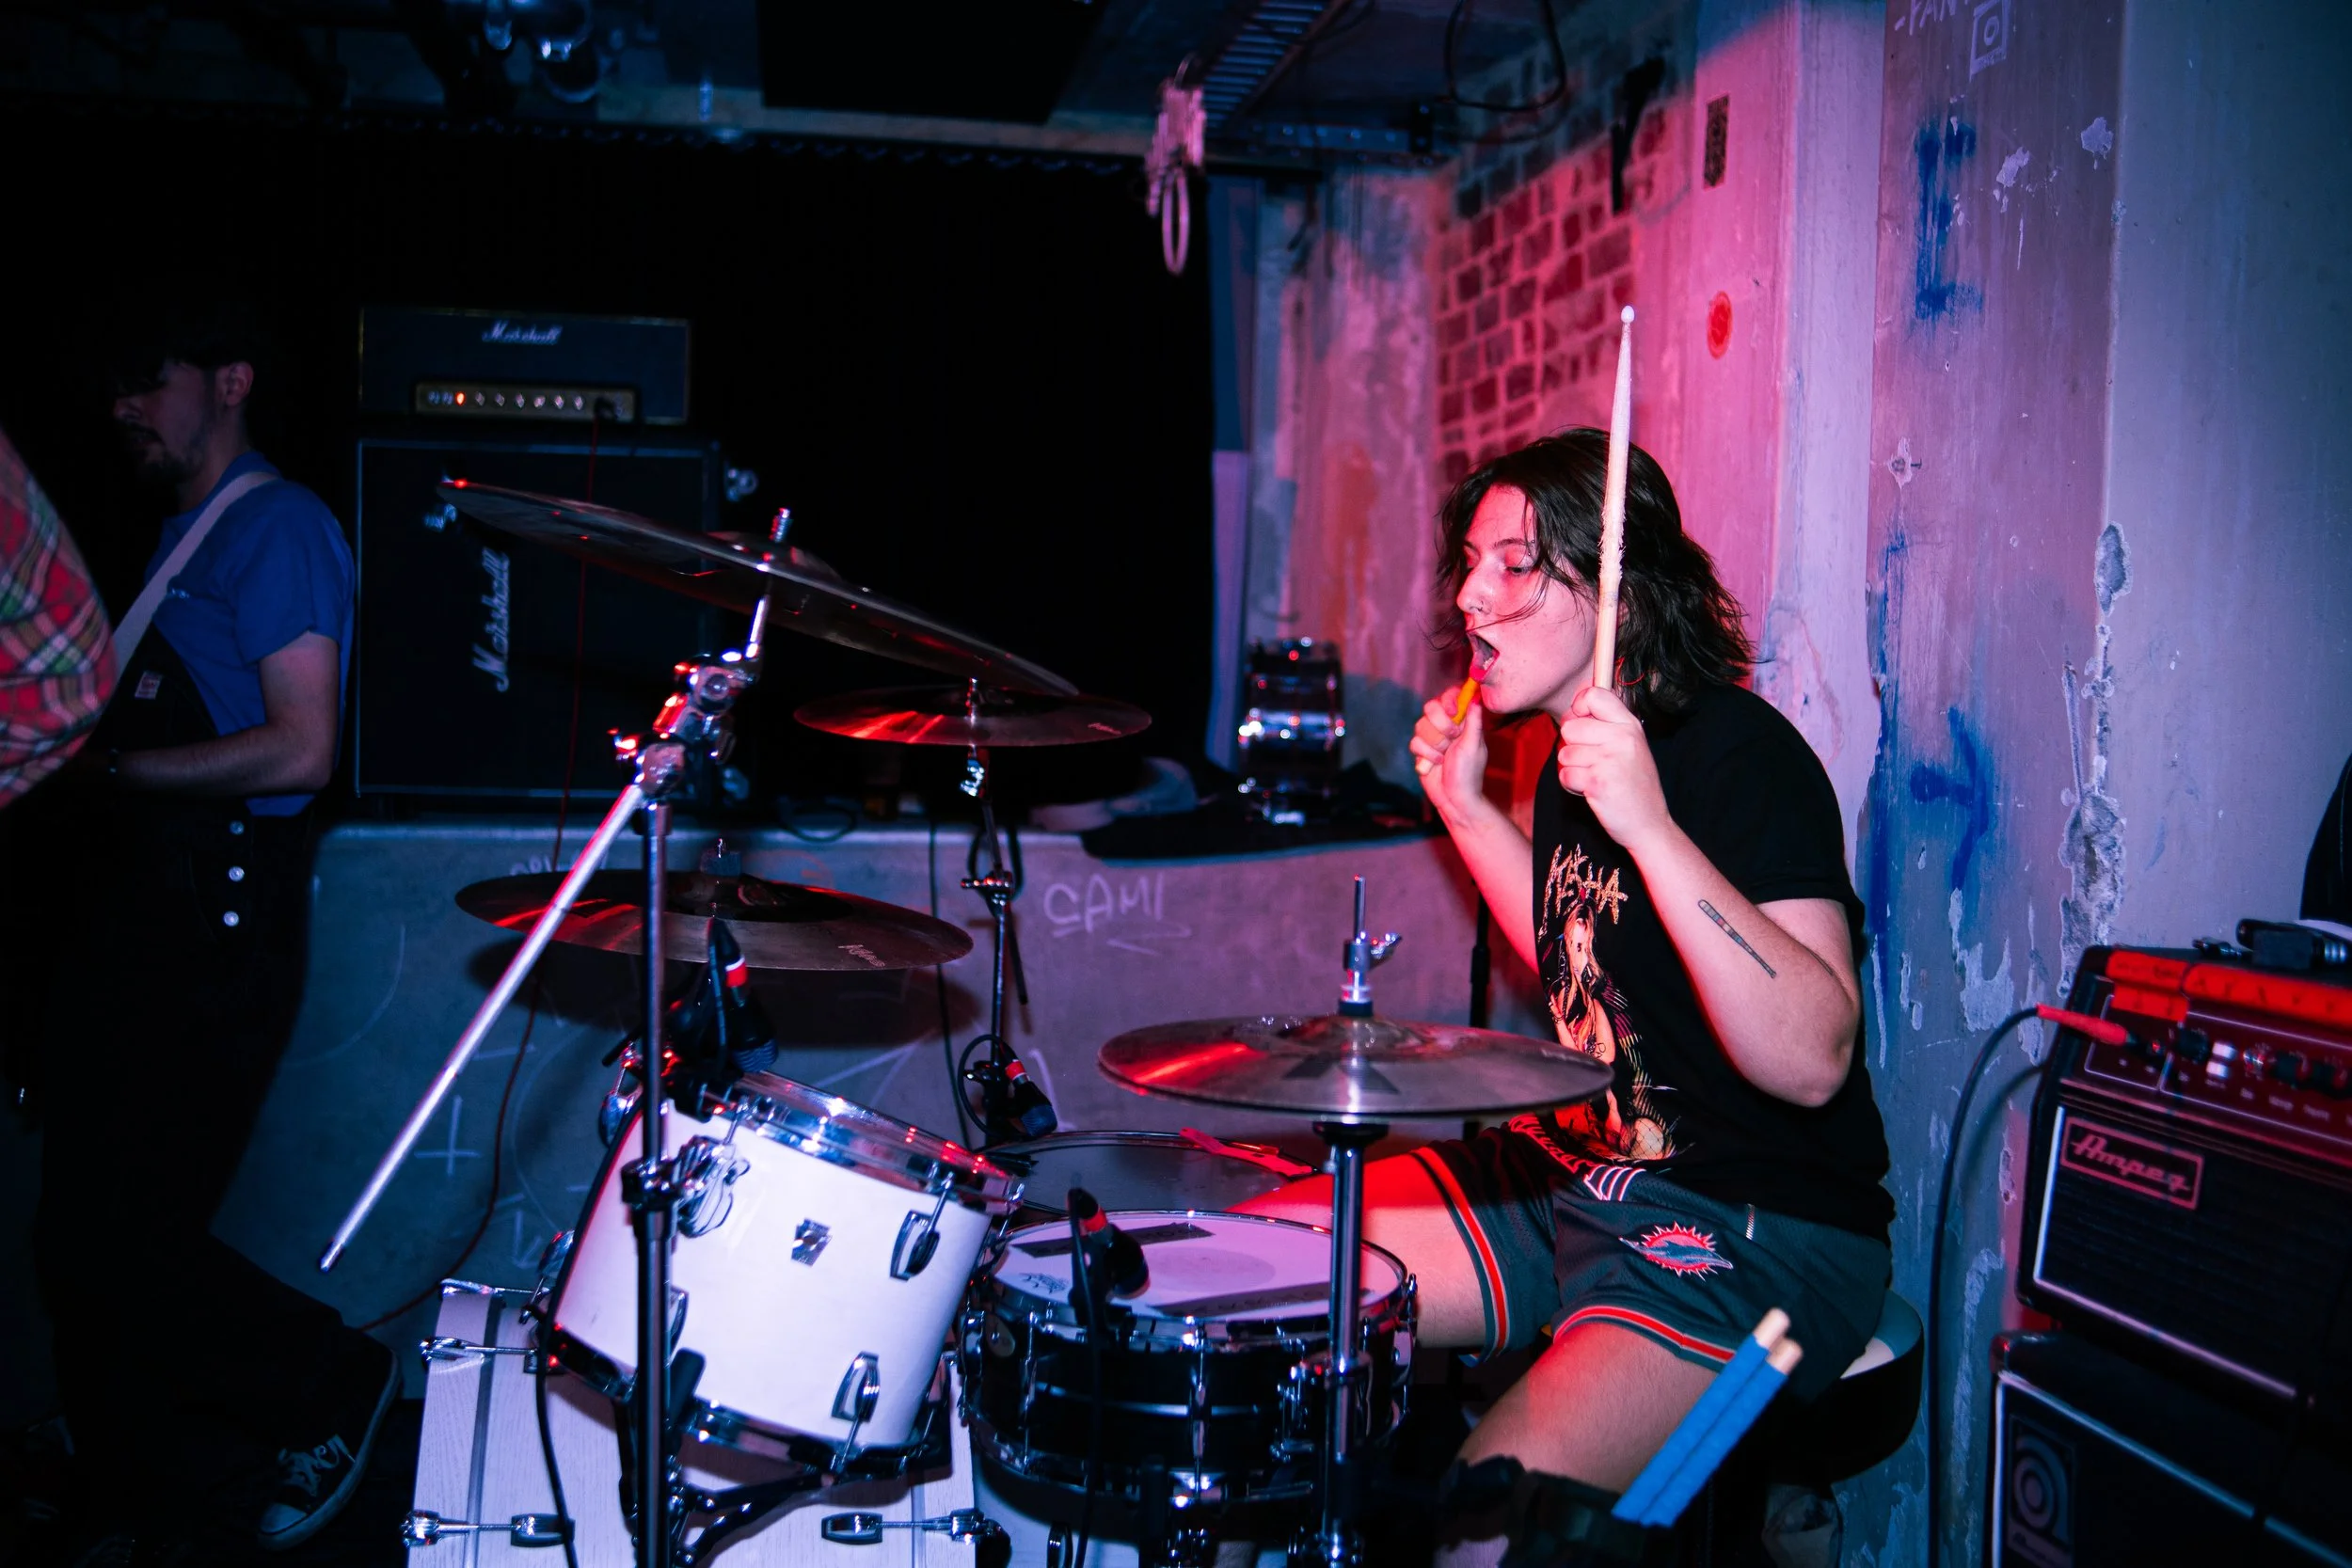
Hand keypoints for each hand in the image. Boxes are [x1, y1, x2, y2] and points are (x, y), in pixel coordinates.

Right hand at [1410, 684, 1491, 825]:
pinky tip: (1435, 764)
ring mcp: (1433, 737)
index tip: (1453, 711)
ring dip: (1433, 743)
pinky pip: (1414, 742)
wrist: (1454, 798)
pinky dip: (1425, 754)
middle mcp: (1447, 726)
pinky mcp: (1421, 749)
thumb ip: (1473, 722)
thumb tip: (1476, 698)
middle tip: (1452, 738)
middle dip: (1440, 724)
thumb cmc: (1469, 773)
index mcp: (1464, 721)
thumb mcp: (1473, 746)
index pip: (1452, 696)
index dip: (1449, 699)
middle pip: (1431, 707)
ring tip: (1444, 756)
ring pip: (1420, 725)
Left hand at [1556, 684, 1670, 851]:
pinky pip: (1565, 775)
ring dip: (1573, 768)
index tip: (1582, 722)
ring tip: (1594, 777)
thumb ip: (1607, 724)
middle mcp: (1622, 738)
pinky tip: (1591, 790)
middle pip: (1570, 726)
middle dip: (1572, 745)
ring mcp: (1610, 760)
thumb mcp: (1630, 746)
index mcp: (1630, 725)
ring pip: (1564, 753)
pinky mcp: (1597, 782)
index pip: (1594, 695)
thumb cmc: (1633, 784)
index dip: (1578, 707)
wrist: (1649, 824)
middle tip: (1591, 761)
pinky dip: (1572, 786)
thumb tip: (1575, 705)